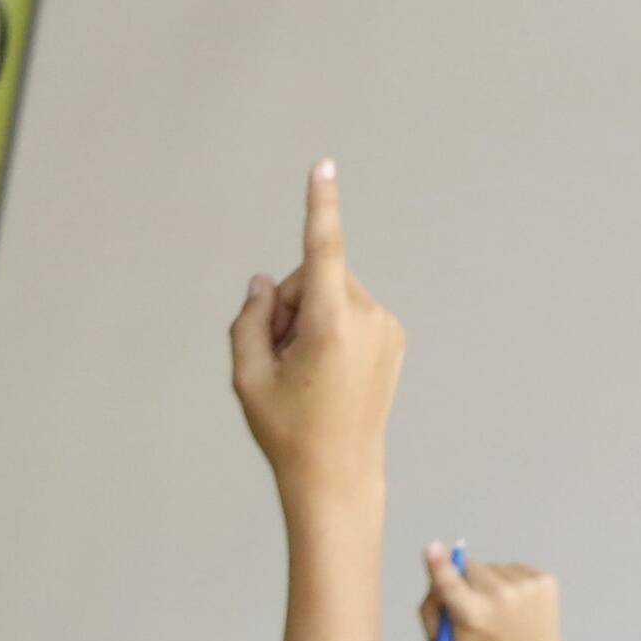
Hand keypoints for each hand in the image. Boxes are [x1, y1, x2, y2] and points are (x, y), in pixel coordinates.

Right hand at [227, 162, 401, 510]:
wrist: (338, 475)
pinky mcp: (393, 336)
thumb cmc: (288, 430)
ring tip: (304, 372)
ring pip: (333, 294)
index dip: (319, 205)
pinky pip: (350, 311)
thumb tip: (266, 282)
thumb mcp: (247, 376)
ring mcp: (386, 326)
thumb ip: (249, 319)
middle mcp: (367, 317)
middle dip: (289, 304)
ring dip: (310, 319)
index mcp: (331, 324)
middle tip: (278, 357)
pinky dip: (331, 330)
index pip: (322, 250)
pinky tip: (325, 373)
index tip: (323, 165)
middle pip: (314, 278)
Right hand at [422, 547, 571, 640]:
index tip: (432, 547)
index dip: (439, 565)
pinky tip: (516, 605)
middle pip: (469, 566)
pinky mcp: (543, 580)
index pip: (450, 585)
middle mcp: (499, 597)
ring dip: (489, 582)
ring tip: (499, 609)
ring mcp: (525, 586)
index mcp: (472, 616)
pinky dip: (510, 582)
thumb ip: (432, 611)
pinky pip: (513, 568)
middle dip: (465, 579)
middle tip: (473, 601)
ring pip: (492, 567)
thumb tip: (435, 577)